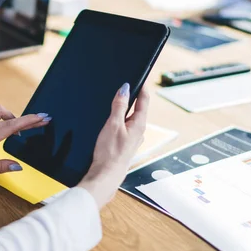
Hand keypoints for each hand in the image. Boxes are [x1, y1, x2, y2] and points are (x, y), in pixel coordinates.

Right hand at [78, 83, 149, 208]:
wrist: (106, 174)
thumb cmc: (110, 152)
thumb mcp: (113, 124)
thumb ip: (119, 106)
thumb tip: (125, 89)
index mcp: (139, 124)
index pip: (144, 100)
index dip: (142, 87)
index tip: (141, 77)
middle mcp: (139, 131)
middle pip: (137, 108)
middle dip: (132, 97)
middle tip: (124, 86)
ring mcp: (132, 138)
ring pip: (130, 118)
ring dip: (124, 109)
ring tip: (116, 101)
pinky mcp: (124, 144)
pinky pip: (124, 126)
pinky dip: (119, 119)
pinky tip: (110, 121)